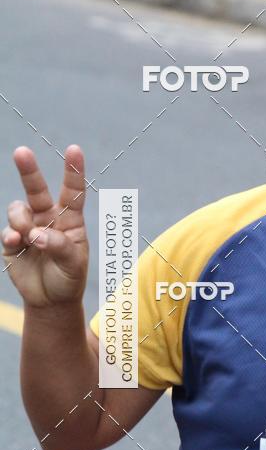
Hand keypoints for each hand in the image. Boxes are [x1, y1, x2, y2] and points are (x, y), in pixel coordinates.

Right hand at [2, 145, 88, 307]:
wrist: (51, 300)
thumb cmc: (69, 278)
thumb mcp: (73, 264)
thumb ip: (59, 246)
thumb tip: (36, 234)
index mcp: (71, 220)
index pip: (73, 192)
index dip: (73, 171)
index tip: (74, 150)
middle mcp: (49, 219)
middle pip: (37, 190)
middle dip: (28, 171)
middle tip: (21, 152)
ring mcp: (29, 228)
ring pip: (18, 209)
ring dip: (21, 219)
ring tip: (28, 237)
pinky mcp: (13, 241)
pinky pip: (7, 230)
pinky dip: (10, 235)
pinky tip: (16, 243)